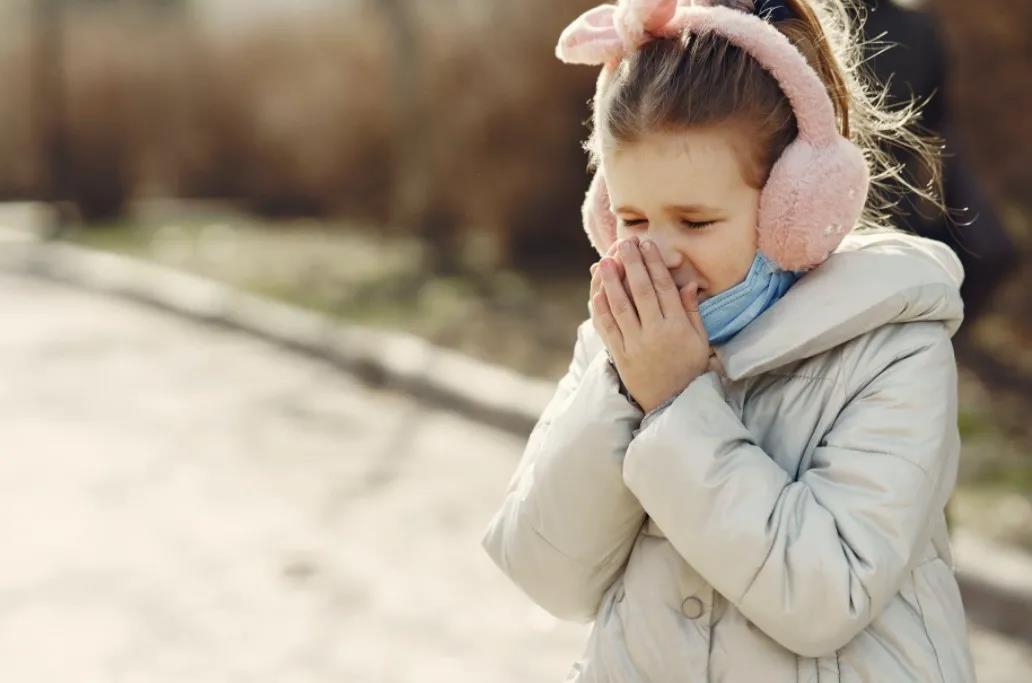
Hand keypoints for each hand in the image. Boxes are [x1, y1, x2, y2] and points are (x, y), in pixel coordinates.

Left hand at [589, 236, 710, 411]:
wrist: (672, 403)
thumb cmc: (689, 369)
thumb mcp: (700, 341)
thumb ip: (692, 311)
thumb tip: (689, 283)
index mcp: (677, 327)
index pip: (664, 288)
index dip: (654, 264)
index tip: (647, 245)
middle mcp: (655, 333)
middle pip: (641, 291)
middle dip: (632, 264)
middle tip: (624, 243)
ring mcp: (635, 345)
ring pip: (620, 307)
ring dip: (611, 282)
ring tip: (605, 261)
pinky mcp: (620, 356)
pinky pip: (608, 328)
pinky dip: (601, 309)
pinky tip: (597, 292)